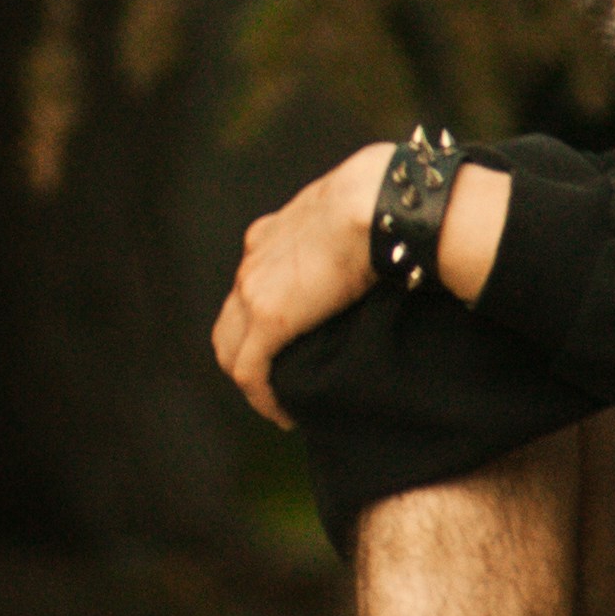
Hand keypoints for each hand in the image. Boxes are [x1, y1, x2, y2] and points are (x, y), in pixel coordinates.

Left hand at [210, 144, 396, 424]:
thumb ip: (349, 229)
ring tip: (280, 405)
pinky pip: (250, 372)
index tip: (289, 343)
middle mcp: (253, 263)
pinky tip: (283, 415)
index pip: (253, 285)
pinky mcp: (269, 320)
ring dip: (253, 381)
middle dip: (249, 354)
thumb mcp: (353, 211)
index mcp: (270, 236)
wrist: (376, 202)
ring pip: (232, 350)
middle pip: (232, 321)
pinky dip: (262, 398)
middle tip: (280, 381)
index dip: (263, 319)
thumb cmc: (382, 200)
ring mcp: (255, 292)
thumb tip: (383, 241)